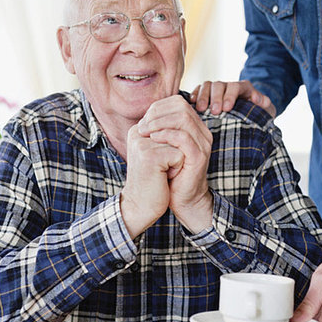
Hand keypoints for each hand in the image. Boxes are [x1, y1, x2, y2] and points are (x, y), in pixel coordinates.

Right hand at [120, 120, 183, 237]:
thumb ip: (166, 132)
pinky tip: (164, 177)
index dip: (178, 138)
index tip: (164, 157)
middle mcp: (137, 132)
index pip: (170, 117)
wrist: (142, 207)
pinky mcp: (150, 156)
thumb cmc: (154, 180)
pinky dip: (178, 167)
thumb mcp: (159, 151)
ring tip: (164, 170)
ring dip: (179, 157)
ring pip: (180, 140)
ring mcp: (143, 143)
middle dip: (180, 147)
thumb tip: (183, 114)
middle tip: (165, 165)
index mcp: (138, 128)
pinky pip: (179, 155)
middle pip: (177, 127)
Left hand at [138, 95, 213, 232]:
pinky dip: (166, 135)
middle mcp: (202, 132)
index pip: (178, 102)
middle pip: (181, 106)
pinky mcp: (199, 156)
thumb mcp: (163, 147)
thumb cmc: (170, 172)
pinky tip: (153, 139)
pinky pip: (183, 137)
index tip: (143, 120)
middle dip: (158, 113)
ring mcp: (203, 144)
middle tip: (142, 126)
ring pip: (183, 118)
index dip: (158, 107)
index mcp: (195, 127)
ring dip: (159, 122)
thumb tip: (145, 114)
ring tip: (145, 132)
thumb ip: (159, 129)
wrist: (181, 199)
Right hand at [190, 80, 275, 117]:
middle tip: (214, 111)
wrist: (252, 114)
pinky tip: (191, 103)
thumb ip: (265, 103)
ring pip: (207, 86)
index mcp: (243, 87)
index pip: (235, 87)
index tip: (227, 108)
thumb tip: (261, 100)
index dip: (230, 96)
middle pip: (219, 85)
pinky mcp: (207, 95)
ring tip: (200, 109)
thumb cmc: (258, 113)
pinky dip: (194, 95)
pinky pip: (198, 90)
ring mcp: (216, 90)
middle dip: (215, 98)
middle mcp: (228, 86)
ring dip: (202, 97)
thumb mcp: (265, 108)